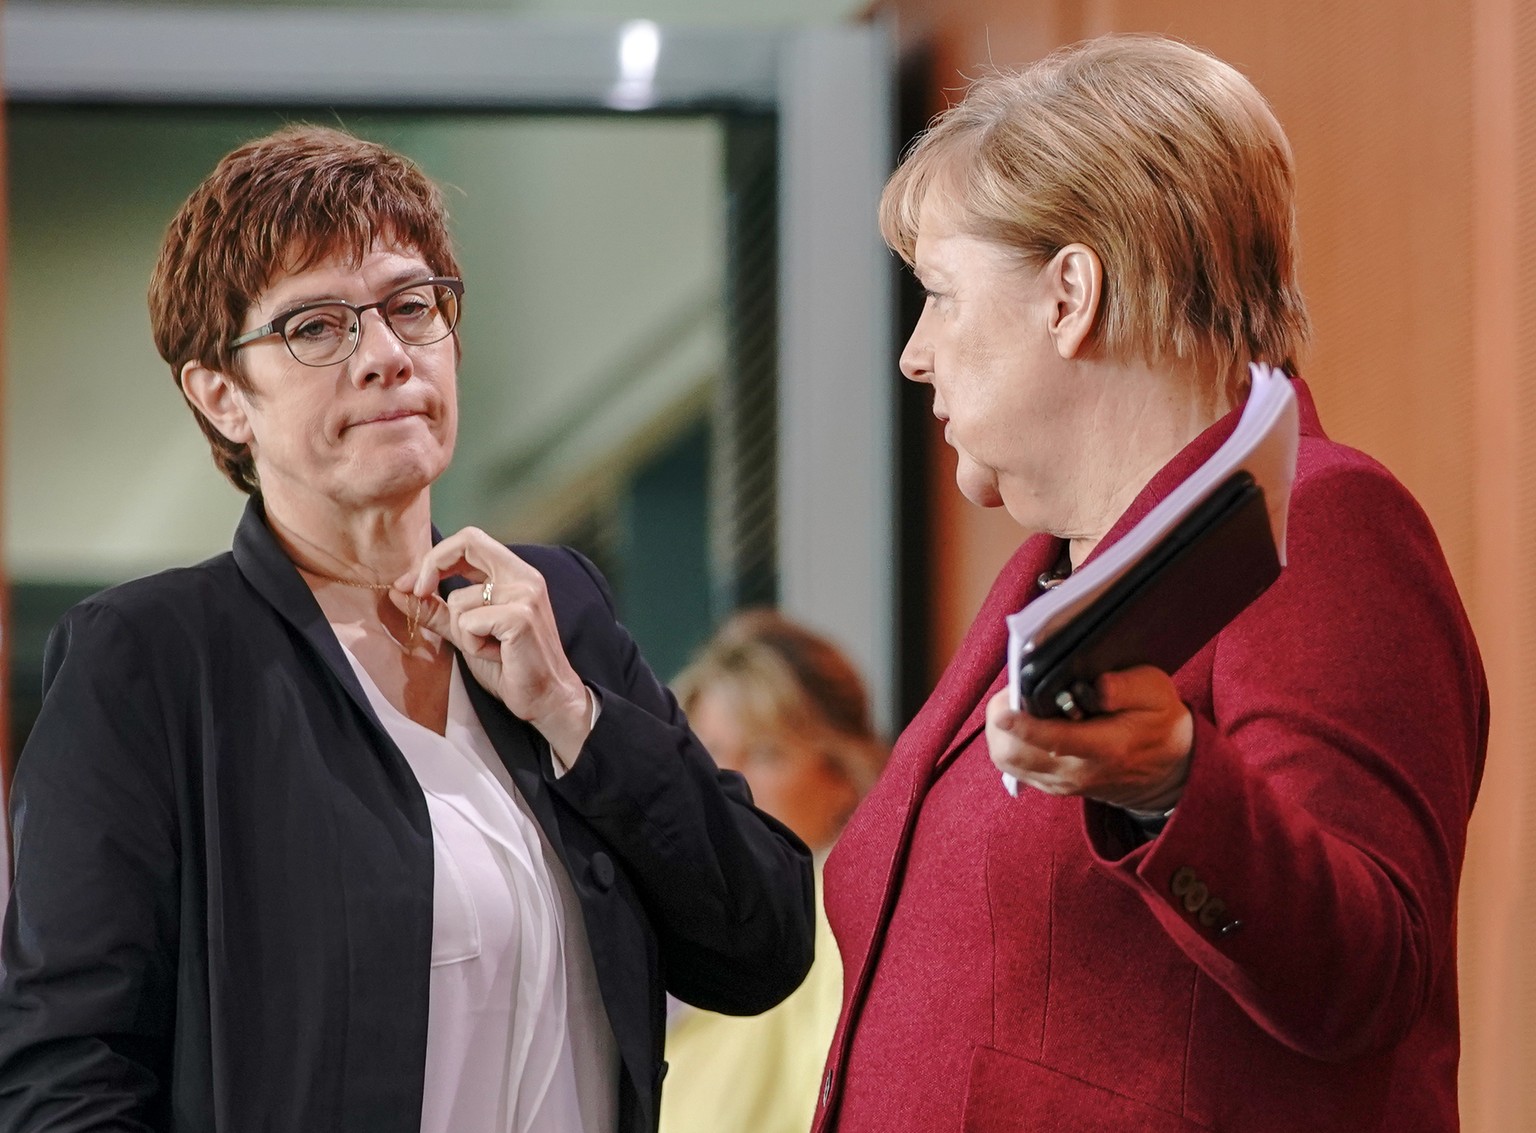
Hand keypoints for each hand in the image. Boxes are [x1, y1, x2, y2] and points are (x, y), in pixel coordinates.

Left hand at [391, 527, 591, 762]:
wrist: (547, 698)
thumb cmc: (510, 666)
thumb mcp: (466, 634)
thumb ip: (436, 611)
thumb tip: (398, 592)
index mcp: (514, 573)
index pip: (470, 540)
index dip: (436, 557)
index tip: (414, 585)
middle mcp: (524, 577)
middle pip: (467, 543)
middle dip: (431, 566)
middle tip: (417, 592)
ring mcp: (525, 595)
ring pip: (459, 599)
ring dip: (462, 632)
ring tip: (489, 648)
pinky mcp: (520, 618)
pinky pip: (469, 623)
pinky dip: (473, 644)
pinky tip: (497, 655)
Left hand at [986, 666, 1192, 811]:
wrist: (1168, 771)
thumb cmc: (1158, 722)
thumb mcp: (1156, 693)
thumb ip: (1126, 687)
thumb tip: (1095, 685)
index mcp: (1105, 748)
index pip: (1054, 741)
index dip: (1023, 725)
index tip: (1003, 711)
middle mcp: (1078, 772)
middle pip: (1015, 754)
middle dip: (1001, 721)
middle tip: (1013, 691)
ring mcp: (1062, 783)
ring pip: (1008, 762)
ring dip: (1001, 732)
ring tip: (1015, 704)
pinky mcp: (1053, 786)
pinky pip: (1015, 767)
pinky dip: (1008, 742)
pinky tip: (1022, 721)